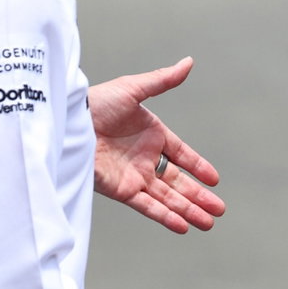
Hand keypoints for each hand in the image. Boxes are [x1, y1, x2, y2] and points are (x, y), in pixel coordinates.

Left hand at [89, 58, 224, 233]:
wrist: (68, 122)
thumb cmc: (96, 102)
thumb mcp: (133, 89)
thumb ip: (163, 80)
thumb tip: (189, 63)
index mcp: (151, 134)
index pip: (181, 154)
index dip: (198, 167)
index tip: (214, 180)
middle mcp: (144, 158)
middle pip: (178, 181)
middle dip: (199, 197)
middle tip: (219, 209)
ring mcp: (134, 175)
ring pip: (167, 197)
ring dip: (188, 210)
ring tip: (208, 224)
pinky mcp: (120, 189)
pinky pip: (147, 206)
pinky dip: (165, 216)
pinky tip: (183, 226)